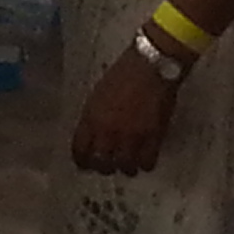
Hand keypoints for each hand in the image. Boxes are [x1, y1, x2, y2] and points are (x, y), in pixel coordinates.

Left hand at [71, 44, 182, 174]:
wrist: (149, 66)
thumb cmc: (123, 74)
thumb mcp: (98, 94)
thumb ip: (94, 117)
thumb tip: (93, 136)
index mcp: (91, 118)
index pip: (80, 150)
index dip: (83, 161)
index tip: (86, 164)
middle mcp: (108, 131)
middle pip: (101, 164)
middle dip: (104, 167)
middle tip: (110, 165)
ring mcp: (130, 136)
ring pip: (125, 168)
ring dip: (126, 167)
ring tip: (129, 162)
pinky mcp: (152, 138)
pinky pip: (147, 163)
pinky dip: (146, 163)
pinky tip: (145, 157)